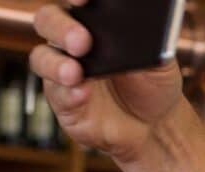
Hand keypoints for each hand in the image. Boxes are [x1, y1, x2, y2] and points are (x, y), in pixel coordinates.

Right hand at [31, 1, 186, 161]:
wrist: (154, 125)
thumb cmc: (154, 83)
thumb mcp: (162, 60)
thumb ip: (154, 42)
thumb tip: (148, 31)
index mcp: (94, 21)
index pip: (77, 0)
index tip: (84, 0)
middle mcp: (71, 40)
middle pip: (49, 21)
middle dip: (61, 28)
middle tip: (82, 41)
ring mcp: (63, 69)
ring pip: (42, 58)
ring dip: (56, 64)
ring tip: (75, 73)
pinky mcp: (63, 99)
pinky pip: (56, 93)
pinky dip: (68, 93)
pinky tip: (81, 94)